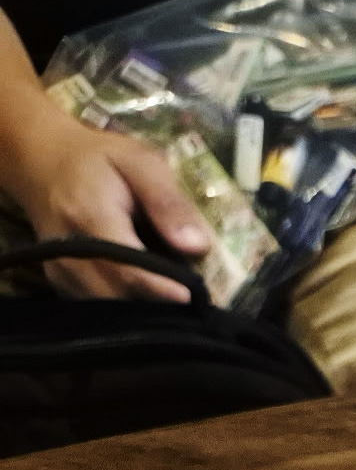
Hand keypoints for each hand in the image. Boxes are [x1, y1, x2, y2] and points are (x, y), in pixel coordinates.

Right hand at [1, 110, 211, 302]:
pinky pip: (97, 306)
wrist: (43, 163)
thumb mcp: (142, 162)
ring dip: (146, 308)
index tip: (195, 298)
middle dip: (161, 304)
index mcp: (89, 216)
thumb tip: (198, 246)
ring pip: (109, 307)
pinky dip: (127, 306)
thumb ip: (169, 202)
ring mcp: (60, 270)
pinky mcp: (61, 282)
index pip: (128, 268)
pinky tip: (152, 296)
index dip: (163, 289)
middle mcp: (69, 251)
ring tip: (180, 299)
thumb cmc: (99, 160)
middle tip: (198, 301)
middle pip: (119, 296)